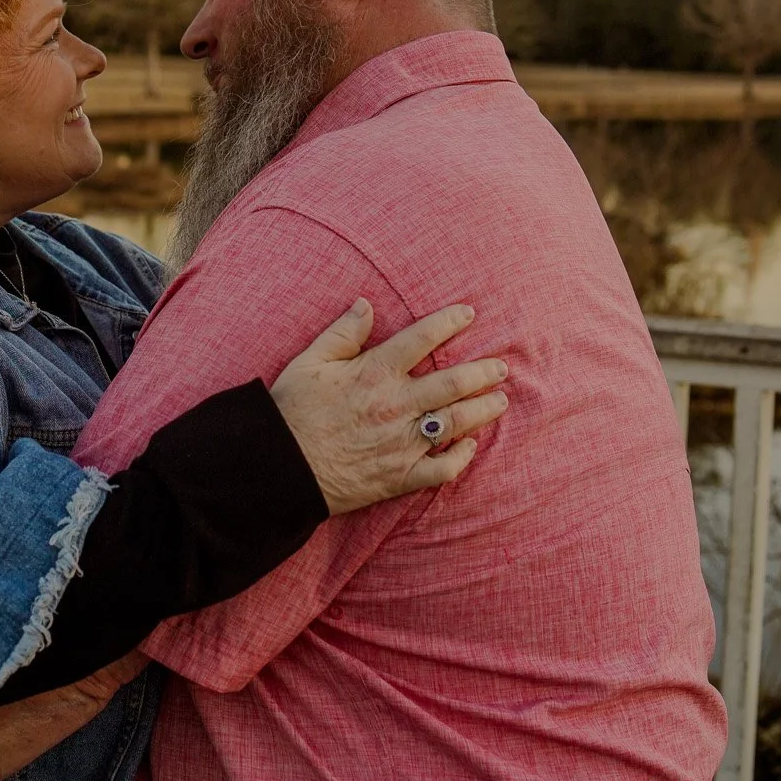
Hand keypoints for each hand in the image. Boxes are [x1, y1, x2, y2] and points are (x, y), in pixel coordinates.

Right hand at [269, 300, 506, 514]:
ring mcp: (402, 442)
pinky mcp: (400, 475)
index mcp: (374, 373)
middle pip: (453, 383)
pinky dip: (461, 457)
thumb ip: (342, 332)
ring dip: (484, 409)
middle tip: (501, 366)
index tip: (469, 314)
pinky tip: (470, 446)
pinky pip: (442, 468)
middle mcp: (396, 405)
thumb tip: (366, 304)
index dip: (449, 322)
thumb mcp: (309, 362)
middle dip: (484, 372)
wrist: (279, 467)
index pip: (422, 338)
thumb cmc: (291, 411)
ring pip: (457, 422)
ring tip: (501, 400)